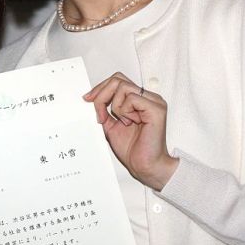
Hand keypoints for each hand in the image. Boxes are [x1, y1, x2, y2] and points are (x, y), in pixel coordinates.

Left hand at [84, 72, 177, 190]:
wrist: (144, 165)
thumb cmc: (132, 149)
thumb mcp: (110, 125)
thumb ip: (104, 110)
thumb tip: (90, 98)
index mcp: (139, 99)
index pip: (117, 81)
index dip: (100, 88)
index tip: (88, 99)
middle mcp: (148, 98)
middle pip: (118, 79)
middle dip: (102, 94)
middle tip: (99, 113)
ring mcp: (154, 101)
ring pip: (123, 87)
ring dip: (115, 106)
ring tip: (122, 121)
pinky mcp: (156, 108)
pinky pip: (132, 98)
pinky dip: (124, 110)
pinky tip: (130, 122)